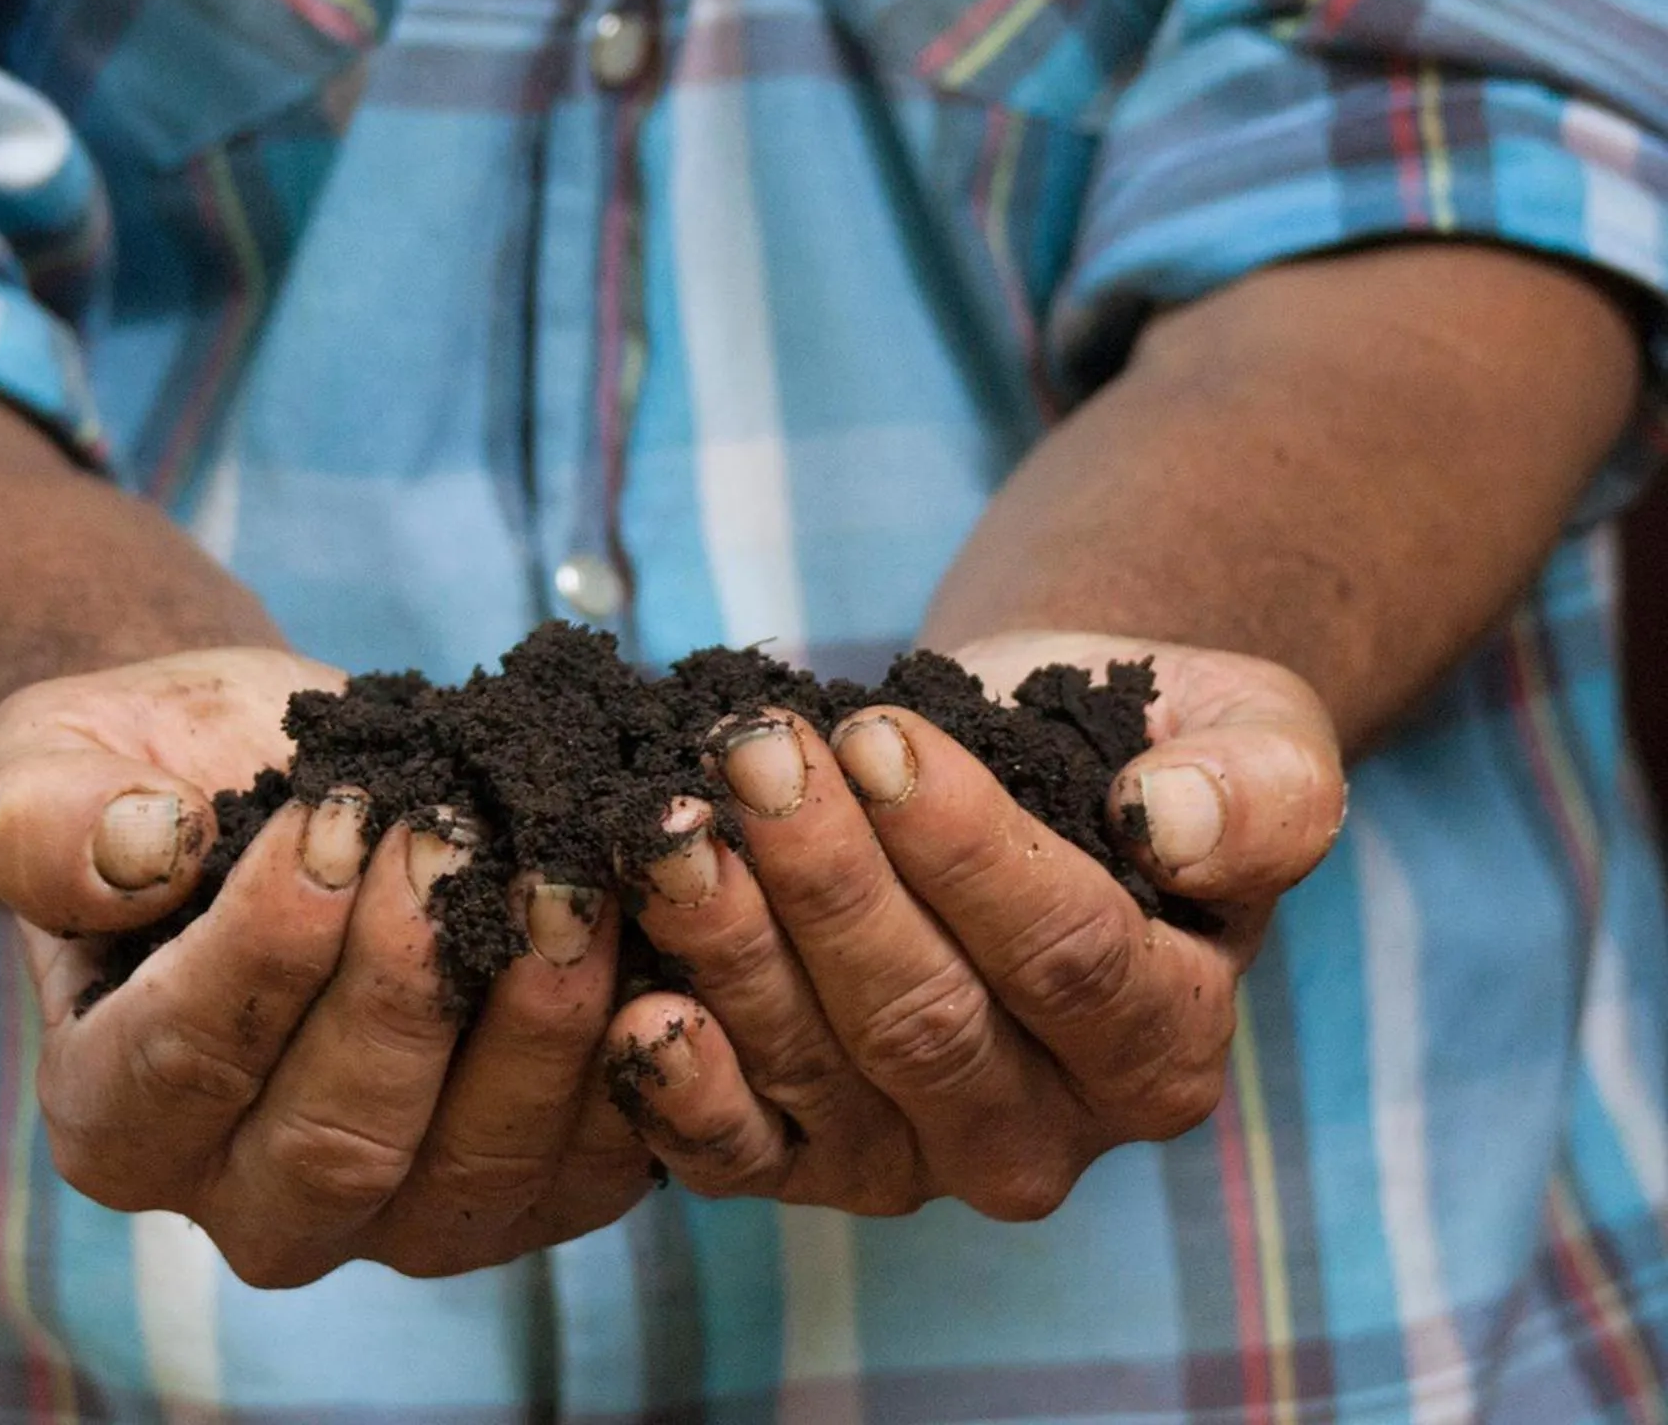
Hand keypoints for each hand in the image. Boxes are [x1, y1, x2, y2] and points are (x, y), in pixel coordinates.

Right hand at [0, 649, 653, 1285]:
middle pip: (341, 1141)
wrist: (280, 782)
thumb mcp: (56, 769)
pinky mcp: (527, 1185)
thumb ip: (53, 823)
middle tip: (456, 836)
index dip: (264, 949)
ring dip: (537, 1018)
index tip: (331, 818)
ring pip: (479, 1164)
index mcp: (118, 1118)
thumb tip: (141, 852)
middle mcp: (255, 1200)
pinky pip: (595, 1157)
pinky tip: (648, 934)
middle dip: (409, 981)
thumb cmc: (154, 779)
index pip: (184, 1068)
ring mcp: (401, 1213)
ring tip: (564, 875)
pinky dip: (633, 1051)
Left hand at [605, 633, 1343, 1217]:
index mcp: (1163, 1044)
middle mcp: (1044, 1131)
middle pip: (925, 1020)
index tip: (876, 734)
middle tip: (752, 758)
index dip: (965, 849)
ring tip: (673, 829)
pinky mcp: (804, 1155)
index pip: (1066, 958)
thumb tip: (1164, 823)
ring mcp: (916, 1159)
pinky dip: (681, 1090)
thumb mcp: (1251, 741)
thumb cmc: (1131, 753)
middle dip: (828, 880)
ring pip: (819, 1068)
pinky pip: (740, 1153)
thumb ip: (1259, 794)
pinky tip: (636, 1006)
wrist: (1016, 769)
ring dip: (733, 943)